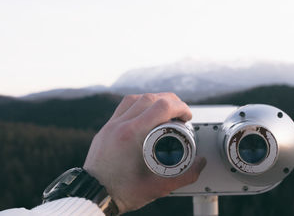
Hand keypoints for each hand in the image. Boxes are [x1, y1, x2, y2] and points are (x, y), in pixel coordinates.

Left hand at [83, 93, 205, 213]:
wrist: (92, 196)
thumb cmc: (120, 193)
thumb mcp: (157, 188)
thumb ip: (184, 176)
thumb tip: (200, 163)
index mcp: (131, 136)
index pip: (161, 107)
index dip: (180, 107)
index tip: (188, 117)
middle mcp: (119, 126)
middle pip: (150, 98)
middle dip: (171, 101)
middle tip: (182, 114)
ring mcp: (111, 125)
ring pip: (136, 98)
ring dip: (155, 99)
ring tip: (167, 111)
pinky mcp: (107, 128)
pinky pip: (125, 105)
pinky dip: (140, 103)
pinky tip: (148, 113)